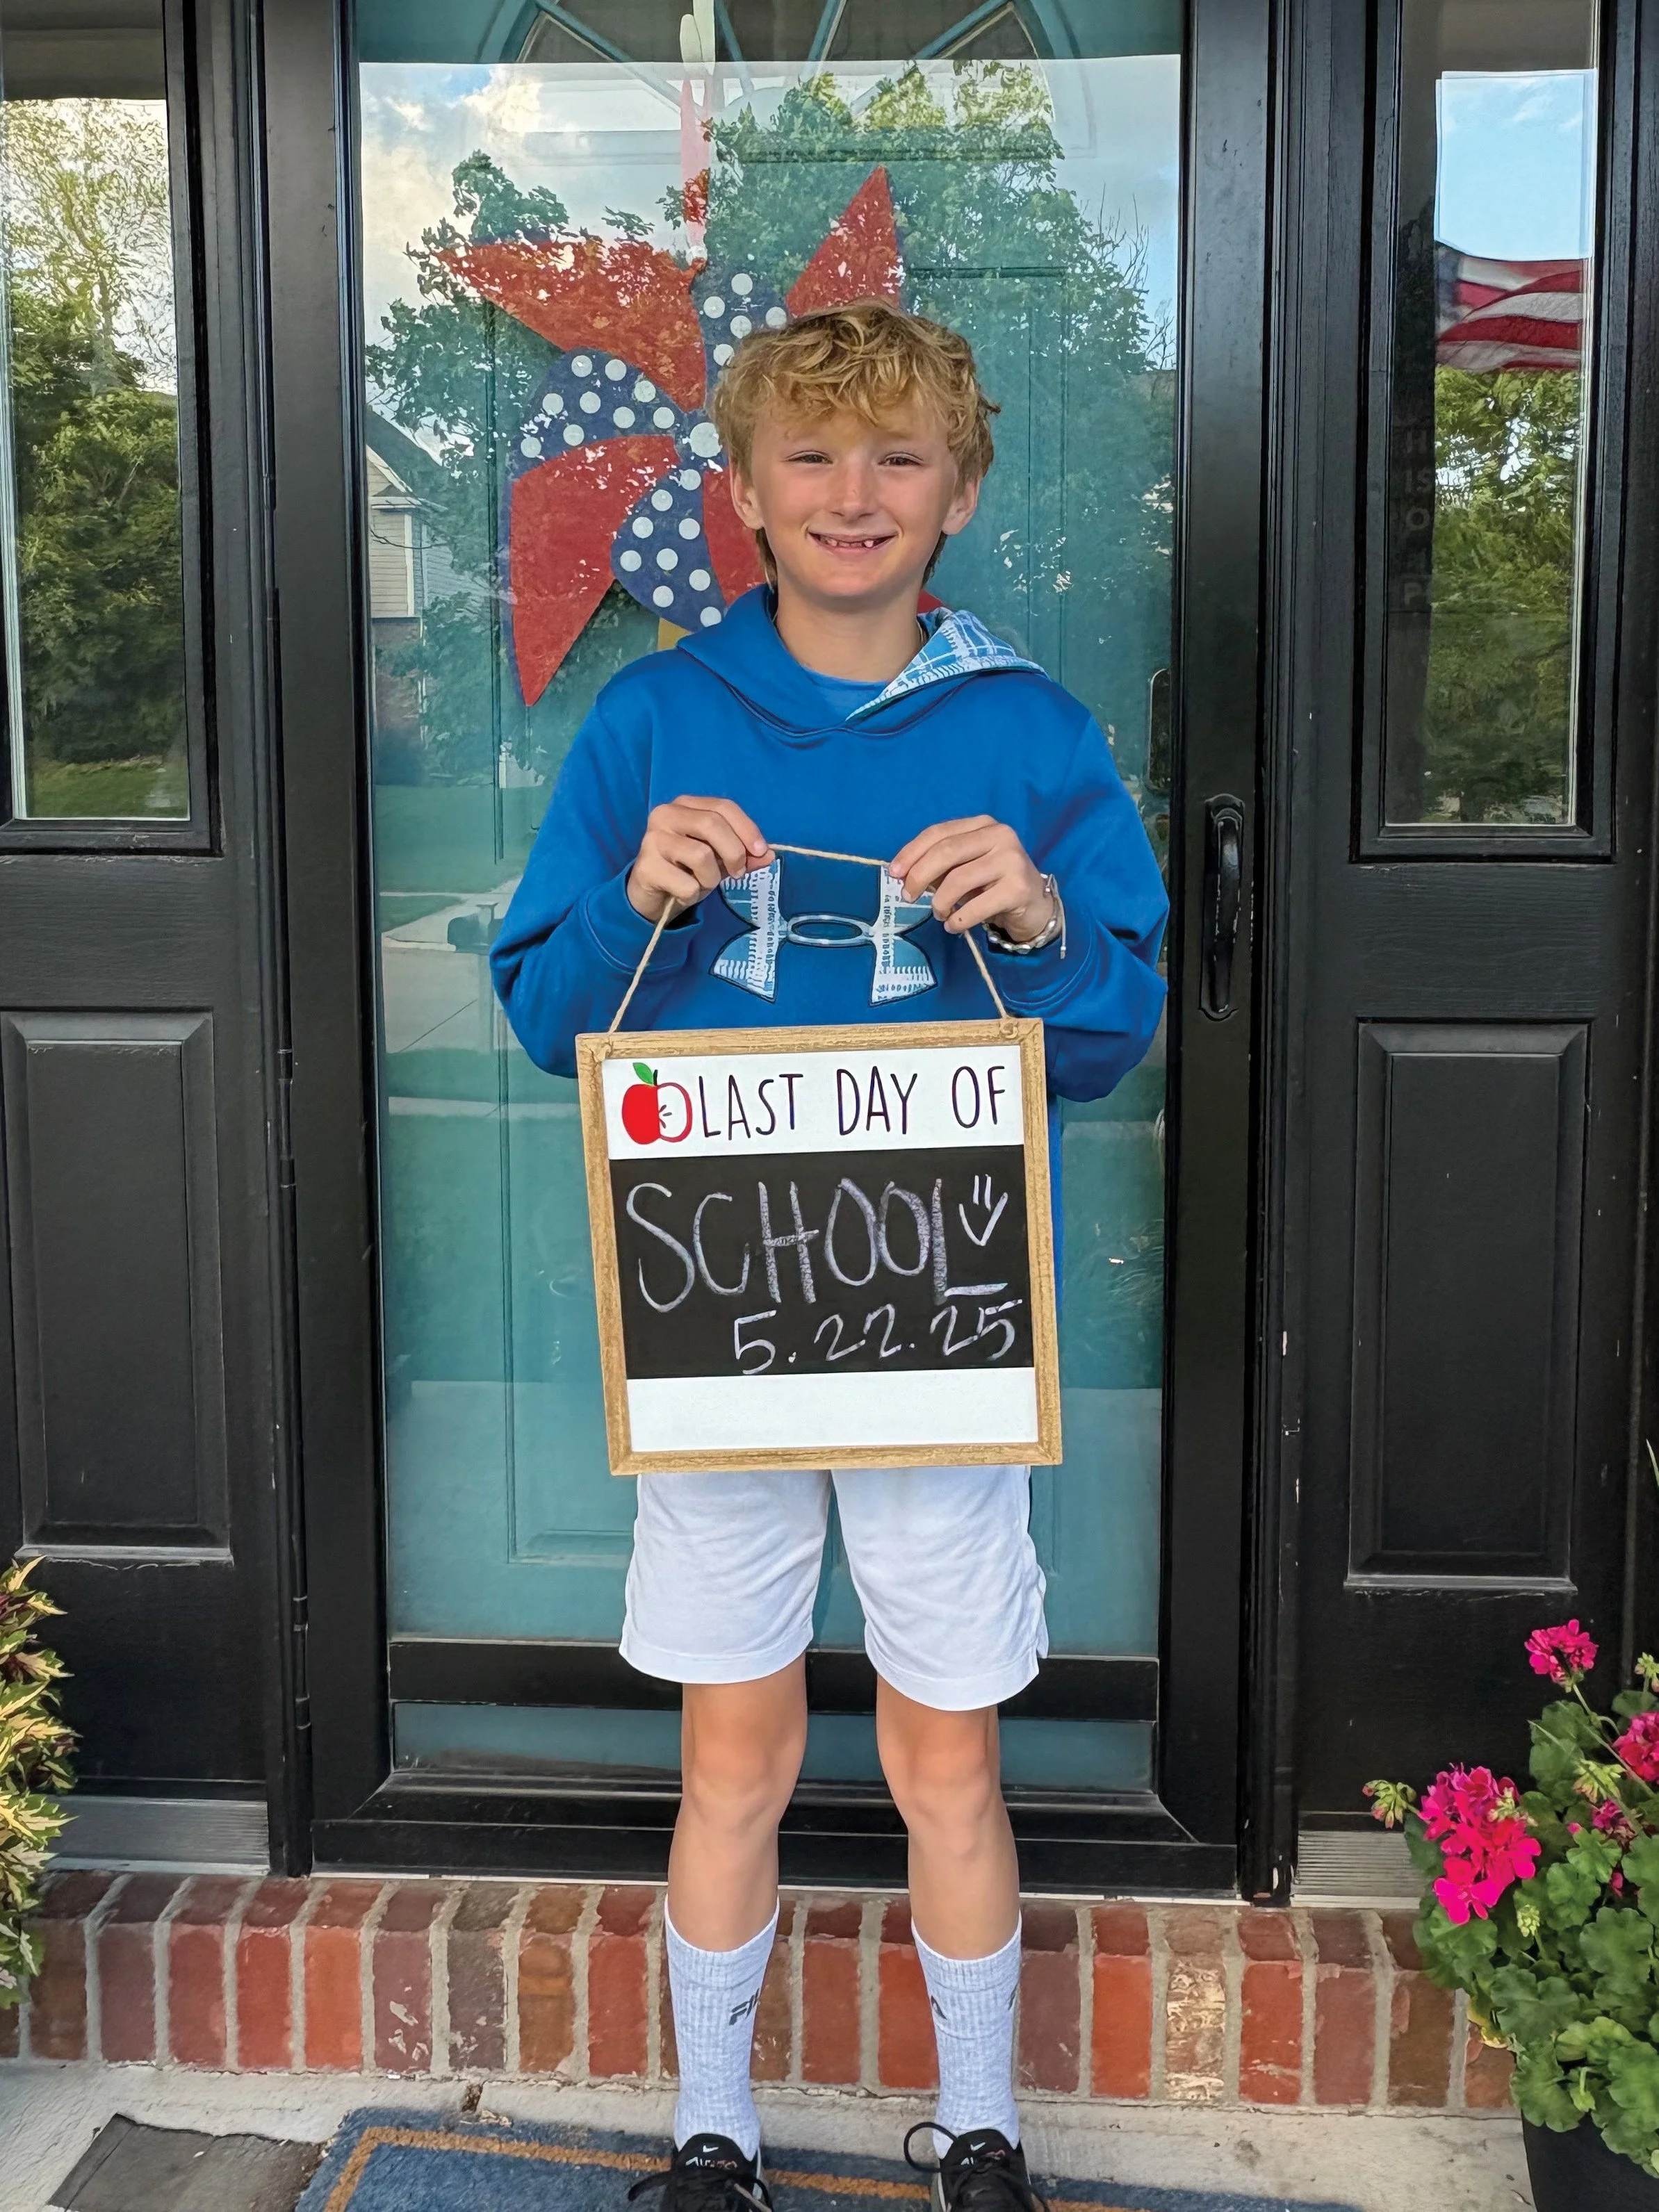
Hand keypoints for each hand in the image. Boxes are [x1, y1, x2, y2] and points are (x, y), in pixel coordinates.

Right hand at [626, 796, 770, 921]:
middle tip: (737, 873)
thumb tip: (768, 855)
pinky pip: (686, 883)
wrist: (651, 896)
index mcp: (685, 805)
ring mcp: (653, 839)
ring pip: (701, 855)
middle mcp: (665, 815)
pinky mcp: (646, 867)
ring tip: (701, 883)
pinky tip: (682, 893)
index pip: (723, 806)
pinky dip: (692, 894)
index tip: (761, 851)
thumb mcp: (719, 859)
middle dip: (734, 852)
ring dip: (711, 878)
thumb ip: (743, 853)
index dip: (747, 828)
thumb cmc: (686, 870)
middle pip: (712, 824)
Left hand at [890, 815, 1053, 939]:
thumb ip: (938, 865)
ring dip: (940, 903)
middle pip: (946, 852)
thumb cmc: (993, 884)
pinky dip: (957, 920)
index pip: (939, 833)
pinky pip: (976, 907)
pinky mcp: (1019, 888)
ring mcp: (1012, 860)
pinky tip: (953, 926)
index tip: (894, 873)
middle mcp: (1000, 835)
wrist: (1035, 906)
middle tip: (908, 896)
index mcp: (982, 824)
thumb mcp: (964, 868)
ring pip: (958, 880)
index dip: (911, 852)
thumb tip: (903, 875)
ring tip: (940, 914)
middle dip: (919, 876)